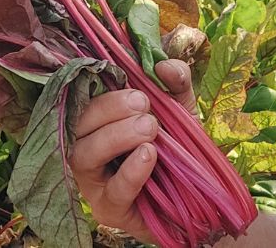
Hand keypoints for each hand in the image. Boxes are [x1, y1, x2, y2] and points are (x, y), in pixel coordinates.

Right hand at [70, 59, 195, 242]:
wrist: (198, 199)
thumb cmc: (177, 148)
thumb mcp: (180, 109)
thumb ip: (176, 82)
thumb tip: (163, 66)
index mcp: (96, 121)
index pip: (79, 97)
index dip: (98, 86)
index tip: (134, 84)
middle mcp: (85, 147)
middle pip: (76, 124)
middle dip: (108, 108)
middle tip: (144, 105)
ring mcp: (92, 181)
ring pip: (84, 155)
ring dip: (115, 137)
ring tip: (149, 128)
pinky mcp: (107, 209)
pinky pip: (112, 191)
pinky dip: (130, 171)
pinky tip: (149, 155)